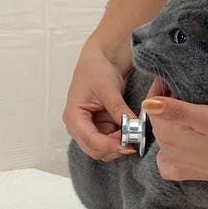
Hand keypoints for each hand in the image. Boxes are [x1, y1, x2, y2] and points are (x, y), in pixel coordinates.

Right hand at [63, 40, 136, 160]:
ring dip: (118, 143)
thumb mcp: (109, 89)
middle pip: (95, 149)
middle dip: (114, 146)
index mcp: (73, 116)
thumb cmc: (96, 69)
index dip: (108, 145)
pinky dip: (120, 137)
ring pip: (103, 148)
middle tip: (133, 137)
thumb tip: (132, 126)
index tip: (127, 144)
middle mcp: (78, 126)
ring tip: (132, 130)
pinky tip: (129, 127)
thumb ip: (118, 110)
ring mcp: (88, 127)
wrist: (100, 59)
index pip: (89, 140)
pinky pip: (109, 140)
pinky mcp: (99, 126)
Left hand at [142, 89, 207, 189]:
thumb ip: (178, 112)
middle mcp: (169, 154)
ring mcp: (179, 166)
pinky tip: (185, 138)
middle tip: (184, 89)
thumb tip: (147, 104)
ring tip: (189, 108)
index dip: (160, 90)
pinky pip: (169, 160)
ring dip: (170, 120)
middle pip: (158, 121)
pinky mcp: (191, 173)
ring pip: (163, 136)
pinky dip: (170, 148)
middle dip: (165, 103)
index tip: (172, 78)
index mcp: (170, 138)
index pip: (152, 107)